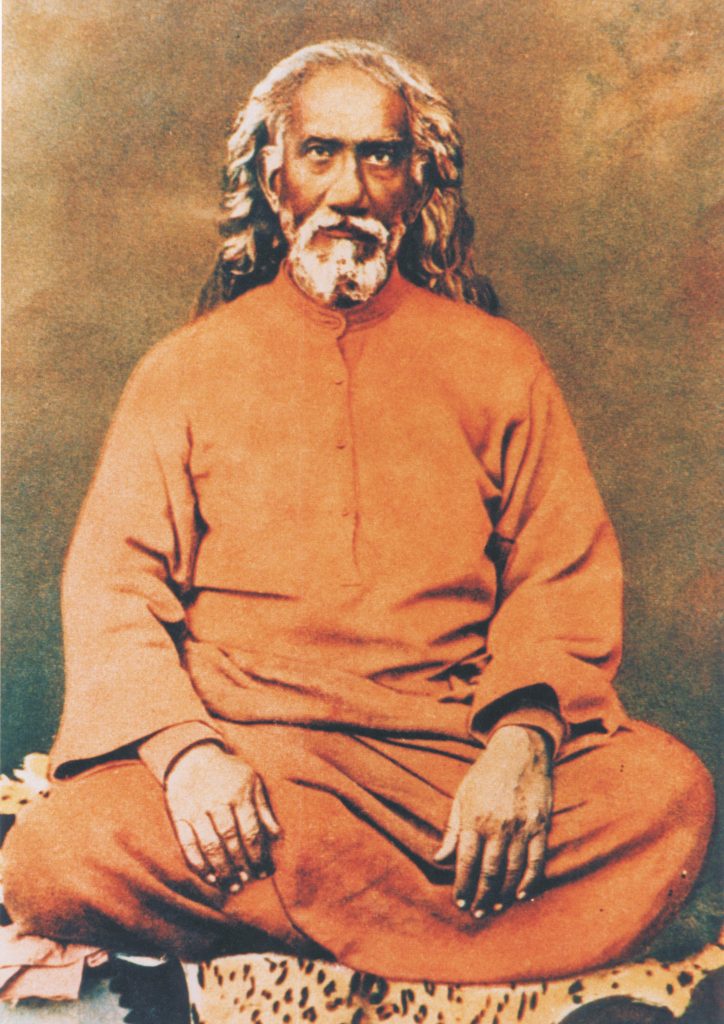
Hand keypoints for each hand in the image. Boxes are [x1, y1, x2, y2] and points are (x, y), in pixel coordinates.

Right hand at [164, 743, 280, 890]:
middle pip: (231, 842)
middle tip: (247, 882)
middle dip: (242, 866)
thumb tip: (277, 835)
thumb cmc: (228, 772)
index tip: (264, 872)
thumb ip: (263, 808)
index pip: (251, 832)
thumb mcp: (251, 781)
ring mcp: (196, 810)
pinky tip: (209, 877)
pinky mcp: (179, 816)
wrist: (191, 757)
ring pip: (210, 847)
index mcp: (239, 795)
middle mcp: (218, 803)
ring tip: (232, 886)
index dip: (259, 855)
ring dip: (222, 870)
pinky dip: (198, 864)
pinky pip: (188, 845)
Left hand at [434, 725, 551, 916]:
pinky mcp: (541, 826)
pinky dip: (530, 881)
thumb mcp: (462, 795)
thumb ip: (452, 828)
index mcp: (475, 818)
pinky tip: (522, 894)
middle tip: (476, 912)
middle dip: (481, 895)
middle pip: (489, 872)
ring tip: (494, 906)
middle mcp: (498, 826)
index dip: (462, 886)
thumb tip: (438, 858)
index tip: (459, 902)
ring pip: (513, 871)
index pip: (466, 862)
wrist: (520, 749)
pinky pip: (537, 861)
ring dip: (503, 894)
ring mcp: (522, 827)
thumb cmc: (486, 773)